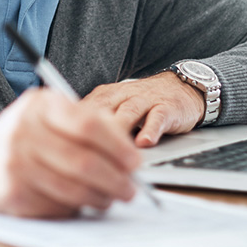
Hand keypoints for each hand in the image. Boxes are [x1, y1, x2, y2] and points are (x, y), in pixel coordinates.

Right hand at [0, 88, 140, 217]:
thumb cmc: (27, 135)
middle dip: (116, 179)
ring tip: (110, 197)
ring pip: (73, 189)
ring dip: (100, 198)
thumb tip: (129, 155)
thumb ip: (89, 124)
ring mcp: (15, 164)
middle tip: (131, 188)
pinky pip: (57, 206)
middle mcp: (23, 132)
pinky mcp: (11, 193)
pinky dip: (76, 208)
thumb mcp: (51, 114)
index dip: (118, 146)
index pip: (88, 124)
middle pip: (84, 161)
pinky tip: (81, 202)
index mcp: (40, 105)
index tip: (135, 161)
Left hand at [79, 71, 205, 147]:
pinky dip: (150, 130)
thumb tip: (70, 151)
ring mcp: (145, 100)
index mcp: (104, 97)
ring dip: (120, 135)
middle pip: (102, 113)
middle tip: (86, 158)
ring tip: (114, 156)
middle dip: (94, 136)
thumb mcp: (114, 110)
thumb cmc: (142, 105)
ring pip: (128, 114)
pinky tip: (145, 143)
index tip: (65, 153)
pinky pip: (157, 118)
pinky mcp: (166, 106)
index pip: (83, 113)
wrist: (181, 88)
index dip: (73, 133)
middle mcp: (121, 95)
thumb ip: (95, 127)